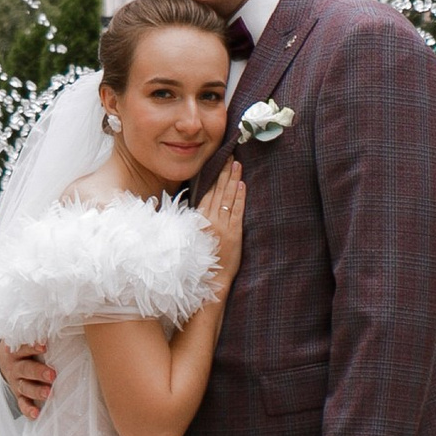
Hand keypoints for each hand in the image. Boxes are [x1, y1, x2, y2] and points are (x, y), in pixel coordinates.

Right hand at [0, 336, 54, 418]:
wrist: (6, 361)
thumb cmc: (26, 348)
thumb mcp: (26, 340)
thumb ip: (39, 335)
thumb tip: (65, 324)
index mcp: (17, 350)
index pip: (23, 346)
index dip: (33, 346)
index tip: (45, 345)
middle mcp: (15, 366)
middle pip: (25, 368)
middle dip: (38, 372)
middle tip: (52, 374)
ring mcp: (16, 381)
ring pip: (24, 386)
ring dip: (36, 390)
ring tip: (48, 393)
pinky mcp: (18, 395)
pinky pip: (22, 403)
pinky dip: (28, 409)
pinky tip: (36, 414)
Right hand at [197, 158, 244, 293]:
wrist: (211, 281)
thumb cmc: (201, 262)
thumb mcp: (193, 238)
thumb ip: (196, 222)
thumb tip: (199, 208)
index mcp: (197, 220)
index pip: (206, 192)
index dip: (212, 176)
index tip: (217, 162)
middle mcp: (208, 220)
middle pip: (217, 190)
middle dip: (223, 171)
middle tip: (229, 155)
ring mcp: (221, 225)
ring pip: (227, 197)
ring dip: (232, 179)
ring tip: (237, 164)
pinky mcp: (233, 232)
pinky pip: (236, 210)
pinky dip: (239, 197)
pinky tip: (242, 185)